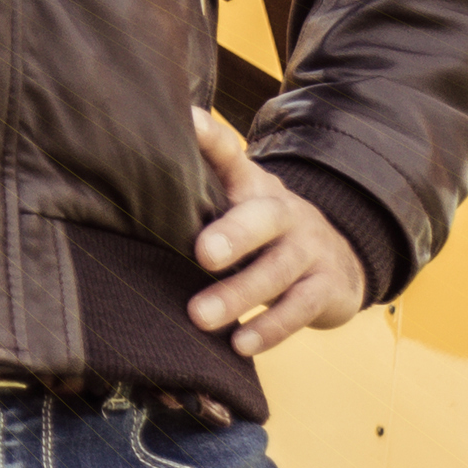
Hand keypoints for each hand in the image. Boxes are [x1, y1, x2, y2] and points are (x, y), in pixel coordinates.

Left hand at [186, 107, 364, 356]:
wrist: (340, 260)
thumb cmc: (264, 233)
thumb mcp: (237, 205)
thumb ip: (198, 194)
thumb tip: (128, 186)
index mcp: (252, 186)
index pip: (231, 154)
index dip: (211, 138)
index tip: (187, 122)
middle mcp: (283, 211)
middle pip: (263, 217)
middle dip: (234, 235)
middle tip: (202, 254)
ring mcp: (309, 248)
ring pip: (278, 270)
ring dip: (239, 295)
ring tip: (200, 317)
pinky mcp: (326, 287)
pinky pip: (300, 308)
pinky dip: (270, 328)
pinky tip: (240, 345)